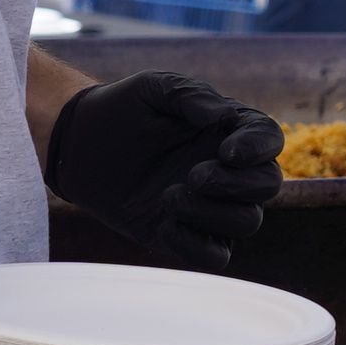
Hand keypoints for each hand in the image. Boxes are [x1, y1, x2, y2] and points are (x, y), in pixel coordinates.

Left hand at [46, 72, 286, 269]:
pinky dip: (197, 245)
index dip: (259, 149)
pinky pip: (214, 256)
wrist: (76, 143)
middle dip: (237, 185)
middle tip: (193, 175)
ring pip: (246, 223)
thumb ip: (192, 95)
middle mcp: (227, 170)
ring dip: (214, 214)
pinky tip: (164, 223)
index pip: (269, 140)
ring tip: (170, 196)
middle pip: (267, 186)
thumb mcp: (154, 88)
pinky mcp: (181, 234)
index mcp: (228, 131)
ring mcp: (207, 205)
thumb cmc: (120, 108)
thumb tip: (225, 117)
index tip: (227, 152)